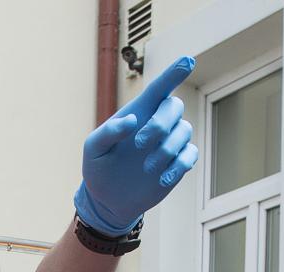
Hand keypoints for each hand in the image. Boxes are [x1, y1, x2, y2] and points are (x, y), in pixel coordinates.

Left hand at [74, 56, 199, 235]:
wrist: (107, 199)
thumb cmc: (98, 168)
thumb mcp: (93, 149)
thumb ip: (107, 132)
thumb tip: (132, 121)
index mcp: (138, 112)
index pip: (160, 87)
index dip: (174, 73)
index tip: (188, 60)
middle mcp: (157, 123)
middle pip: (173, 107)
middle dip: (160, 123)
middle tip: (139, 144)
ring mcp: (169, 143)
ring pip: (184, 131)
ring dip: (166, 149)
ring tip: (147, 168)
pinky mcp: (176, 163)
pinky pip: (190, 156)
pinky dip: (179, 165)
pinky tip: (162, 178)